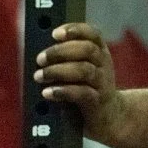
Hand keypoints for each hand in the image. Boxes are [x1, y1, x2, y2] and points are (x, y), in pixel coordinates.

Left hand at [35, 23, 125, 139]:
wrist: (110, 117)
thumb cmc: (86, 89)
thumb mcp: (79, 71)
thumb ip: (64, 60)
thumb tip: (38, 56)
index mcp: (99, 52)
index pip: (92, 34)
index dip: (75, 30)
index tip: (55, 33)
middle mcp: (103, 64)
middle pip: (86, 49)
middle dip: (60, 51)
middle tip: (40, 59)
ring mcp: (102, 83)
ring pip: (84, 70)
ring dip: (58, 71)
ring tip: (39, 76)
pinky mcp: (98, 101)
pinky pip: (82, 93)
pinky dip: (63, 91)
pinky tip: (48, 93)